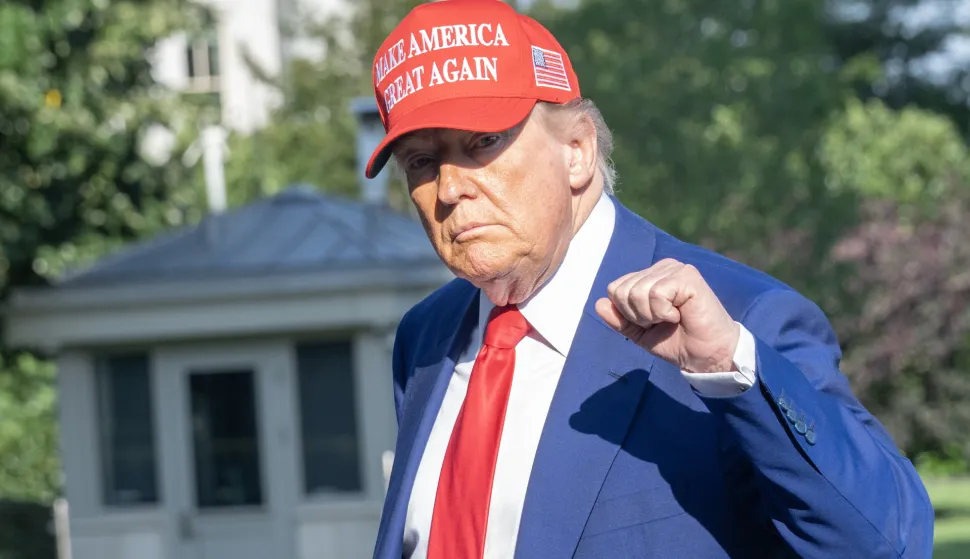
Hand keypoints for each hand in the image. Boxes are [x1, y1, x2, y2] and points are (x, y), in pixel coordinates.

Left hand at [595, 258, 739, 373]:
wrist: (705, 356)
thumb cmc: (676, 341)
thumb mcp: (640, 333)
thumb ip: (619, 319)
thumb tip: (598, 304)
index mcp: (649, 276)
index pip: (615, 288)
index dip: (627, 313)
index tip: (651, 322)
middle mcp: (662, 267)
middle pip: (622, 290)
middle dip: (637, 315)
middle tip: (662, 321)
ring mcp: (675, 269)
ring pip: (637, 292)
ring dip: (651, 315)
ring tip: (672, 318)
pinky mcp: (687, 276)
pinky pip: (655, 293)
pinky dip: (663, 312)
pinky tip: (680, 313)